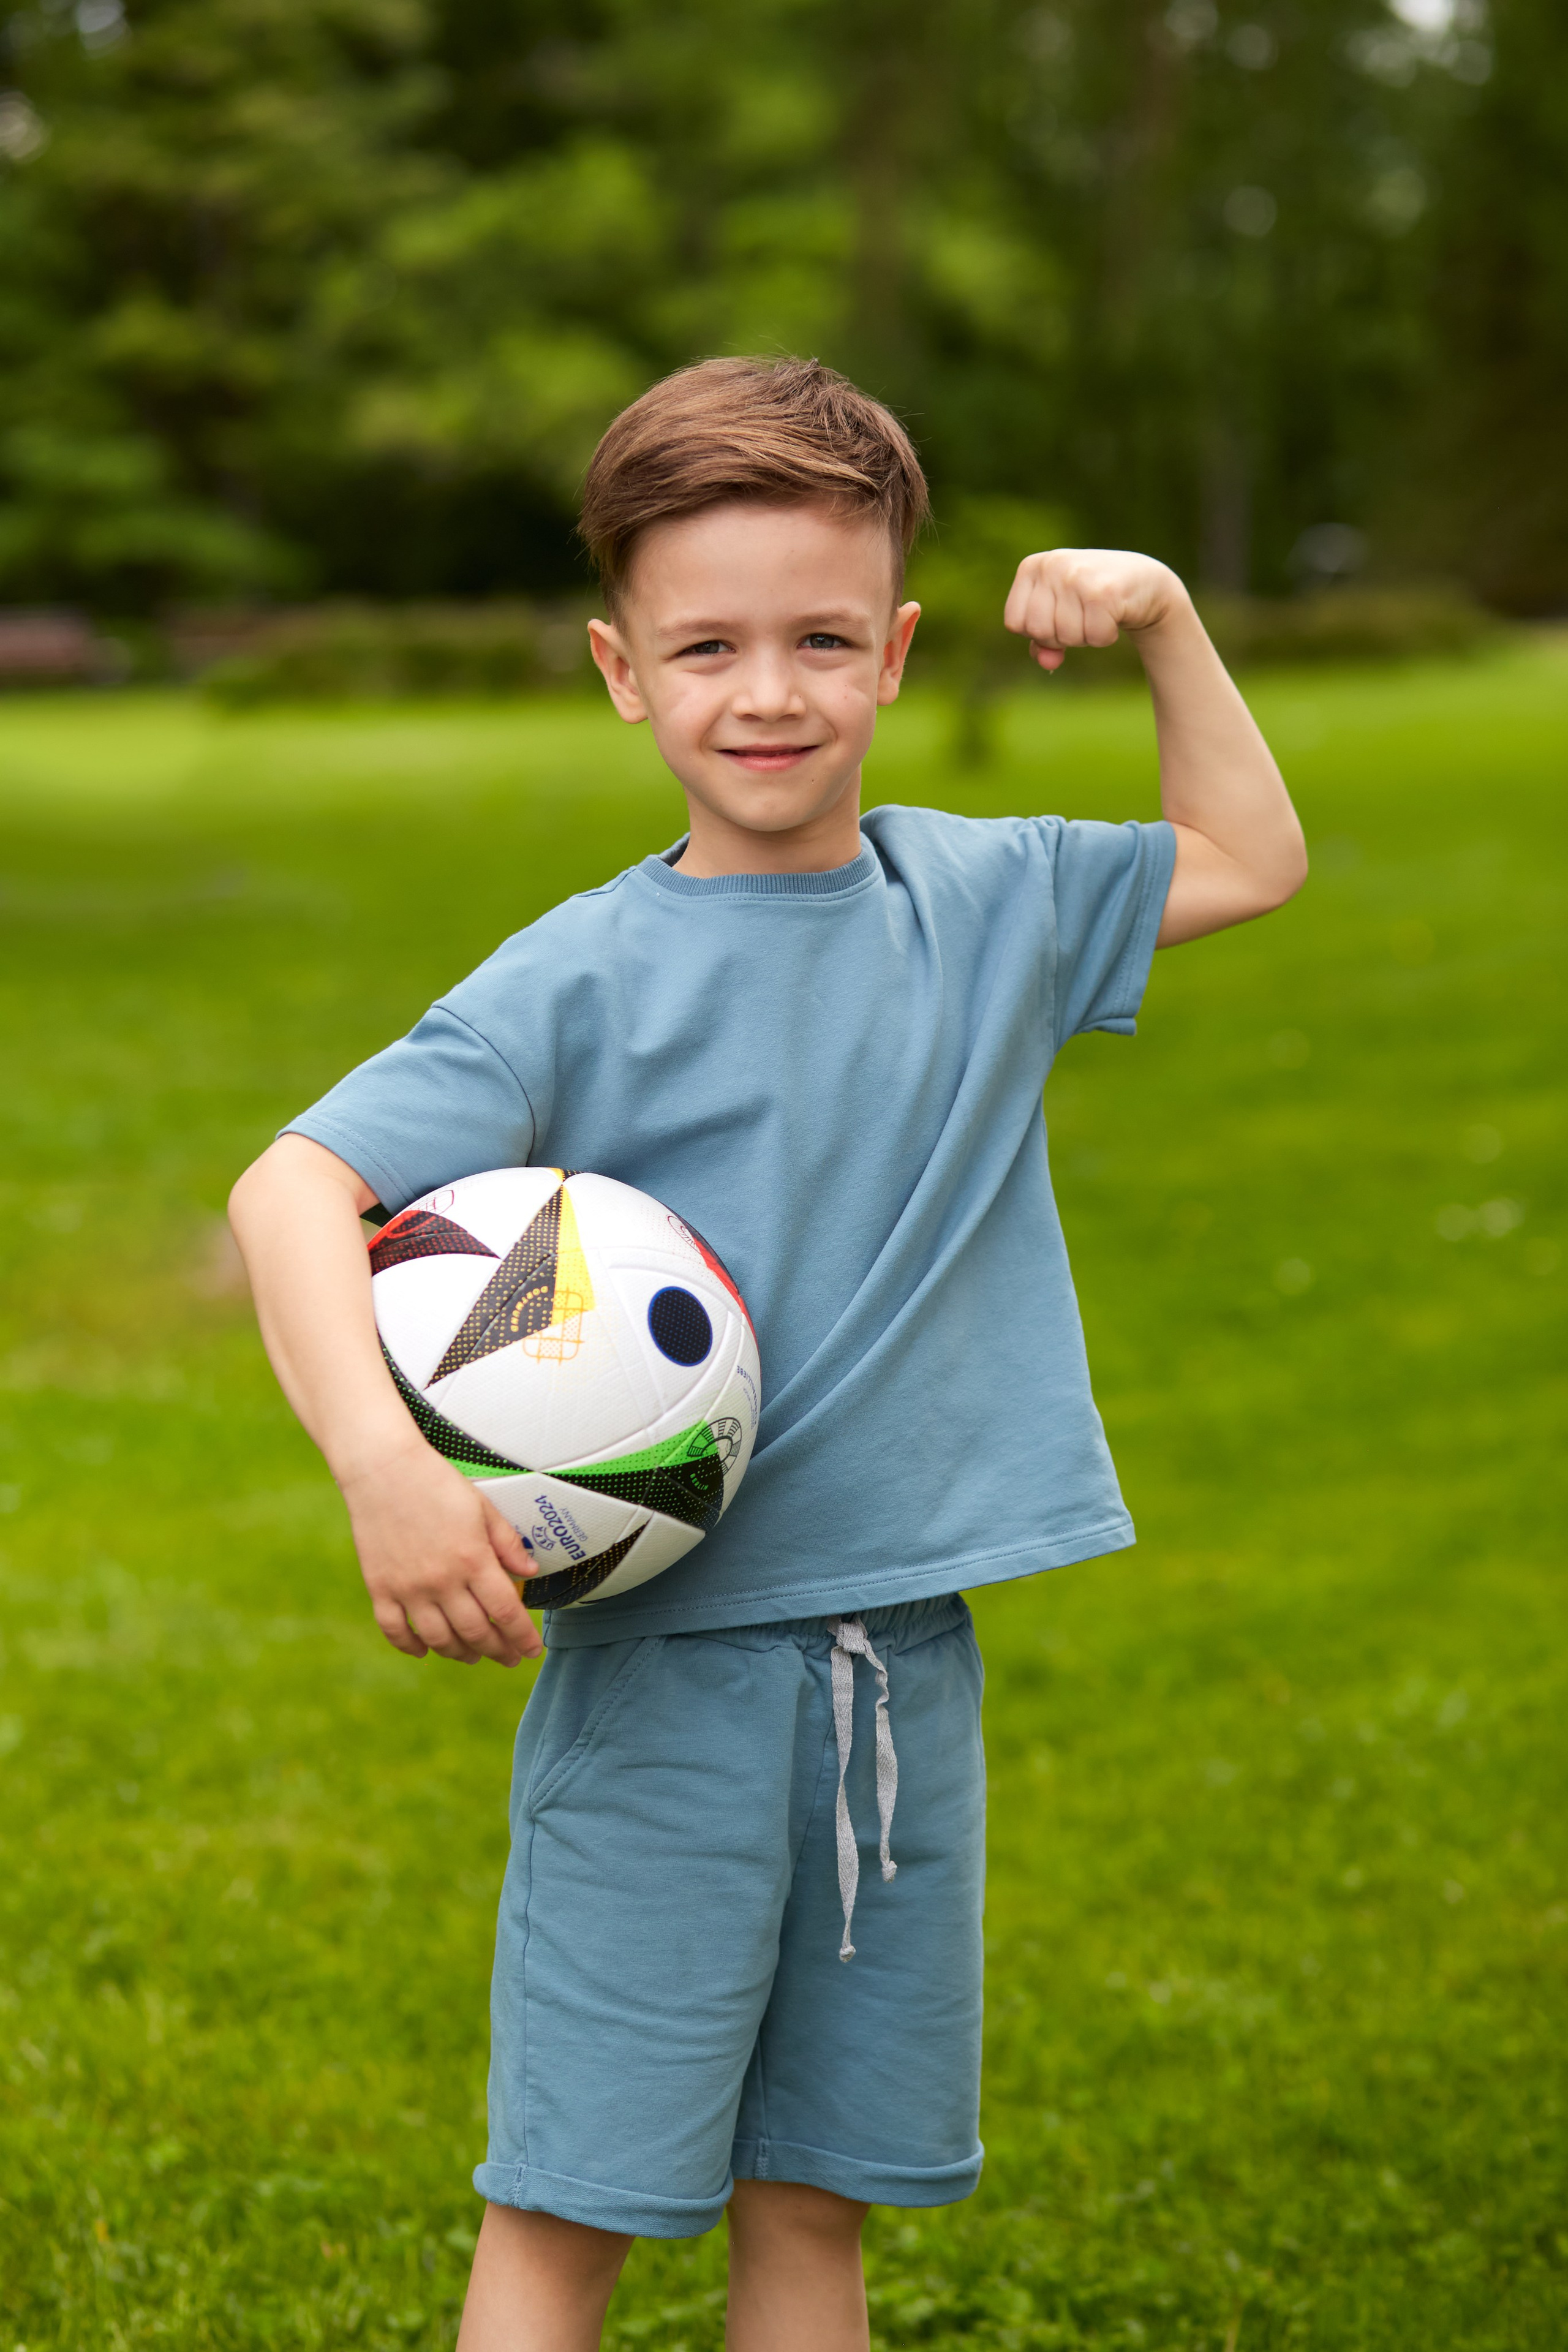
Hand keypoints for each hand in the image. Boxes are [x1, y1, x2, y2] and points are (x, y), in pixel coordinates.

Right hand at [338, 1437, 542, 1665]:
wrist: (383, 1469)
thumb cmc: (437, 1483)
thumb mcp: (482, 1507)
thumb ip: (507, 1543)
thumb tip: (530, 1572)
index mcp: (473, 1559)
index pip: (506, 1612)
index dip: (522, 1637)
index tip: (532, 1651)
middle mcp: (442, 1581)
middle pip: (475, 1632)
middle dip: (497, 1651)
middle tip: (508, 1658)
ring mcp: (408, 1588)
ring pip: (438, 1639)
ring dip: (460, 1653)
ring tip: (473, 1656)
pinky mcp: (380, 1588)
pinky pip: (395, 1630)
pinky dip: (411, 1646)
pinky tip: (425, 1650)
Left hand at [1003, 548, 1187, 670]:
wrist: (1144, 580)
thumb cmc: (1093, 599)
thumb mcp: (1059, 613)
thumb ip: (1042, 641)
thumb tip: (1046, 663)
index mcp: (1032, 567)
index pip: (1014, 622)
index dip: (1038, 632)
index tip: (1059, 616)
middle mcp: (1052, 565)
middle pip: (1038, 632)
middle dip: (1062, 637)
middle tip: (1082, 617)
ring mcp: (1077, 576)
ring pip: (1066, 636)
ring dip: (1086, 636)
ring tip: (1099, 613)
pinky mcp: (1103, 591)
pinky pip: (1094, 637)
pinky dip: (1105, 636)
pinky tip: (1115, 615)